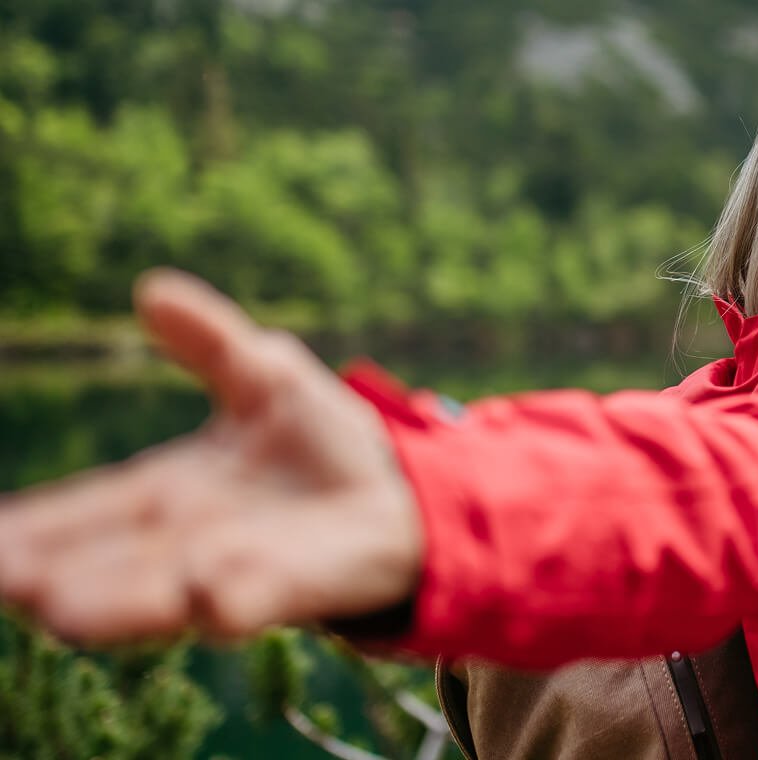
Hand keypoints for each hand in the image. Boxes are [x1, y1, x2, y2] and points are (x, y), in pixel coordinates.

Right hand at [0, 270, 422, 644]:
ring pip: (165, 594)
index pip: (85, 512)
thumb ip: (213, 342)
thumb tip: (152, 287)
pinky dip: (233, 601)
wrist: (410, 496)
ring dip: (117, 603)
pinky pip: (260, 600)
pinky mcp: (299, 587)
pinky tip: (207, 598)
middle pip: (106, 564)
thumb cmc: (328, 445)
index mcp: (170, 495)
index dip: (33, 527)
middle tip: (0, 581)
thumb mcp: (268, 378)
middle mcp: (190, 543)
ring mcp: (241, 571)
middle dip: (51, 576)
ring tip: (58, 611)